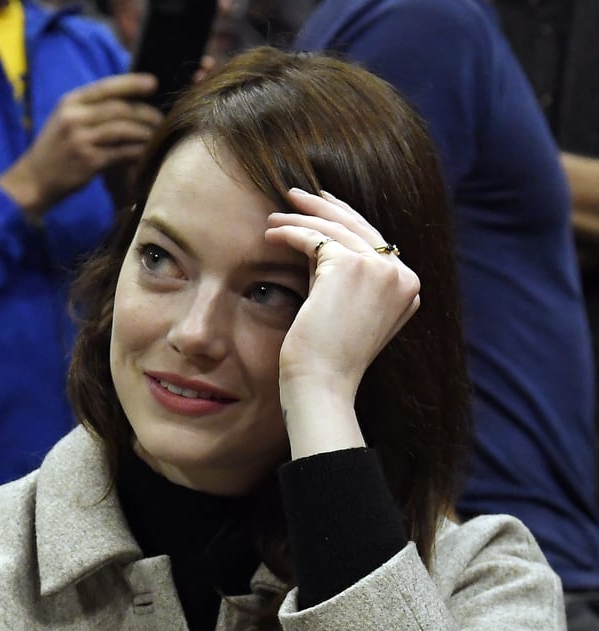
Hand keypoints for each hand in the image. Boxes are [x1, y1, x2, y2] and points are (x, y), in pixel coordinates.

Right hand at [0, 73, 162, 218]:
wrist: (34, 180)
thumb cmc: (55, 152)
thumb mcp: (65, 122)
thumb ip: (90, 111)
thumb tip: (124, 105)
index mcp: (69, 103)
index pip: (105, 87)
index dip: (131, 84)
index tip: (153, 83)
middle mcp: (74, 117)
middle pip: (118, 109)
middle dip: (144, 112)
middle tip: (160, 118)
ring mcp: (81, 139)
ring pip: (122, 130)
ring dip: (144, 132)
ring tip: (156, 135)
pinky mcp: (89, 161)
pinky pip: (121, 153)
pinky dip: (137, 151)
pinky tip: (146, 153)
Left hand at [265, 189, 419, 455]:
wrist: (322, 386)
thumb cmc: (328, 359)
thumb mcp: (348, 311)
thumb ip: (346, 278)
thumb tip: (320, 240)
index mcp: (408, 287)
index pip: (375, 241)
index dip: (346, 219)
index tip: (321, 206)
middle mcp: (401, 275)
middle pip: (358, 226)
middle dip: (323, 207)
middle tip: (296, 195)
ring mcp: (380, 268)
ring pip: (334, 229)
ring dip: (300, 218)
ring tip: (274, 218)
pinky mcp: (349, 266)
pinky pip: (314, 238)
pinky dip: (290, 232)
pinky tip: (271, 234)